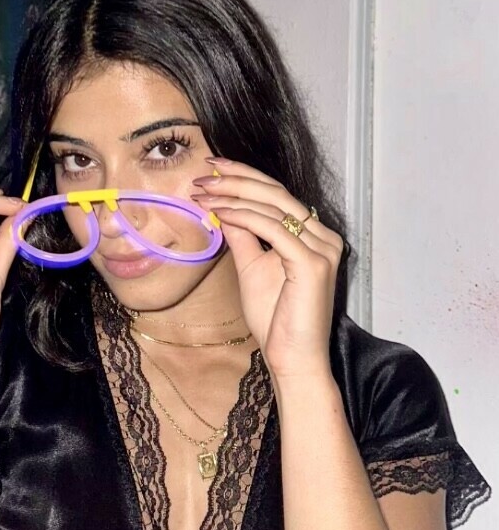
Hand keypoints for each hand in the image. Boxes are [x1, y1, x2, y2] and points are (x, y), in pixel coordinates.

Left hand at [191, 159, 343, 381]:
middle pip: (276, 194)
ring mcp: (322, 249)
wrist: (292, 360)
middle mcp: (325, 237)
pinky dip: (244, 216)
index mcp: (315, 236)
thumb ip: (243, 236)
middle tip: (204, 174)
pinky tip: (220, 212)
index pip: (278, 195)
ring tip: (203, 192)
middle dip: (236, 179)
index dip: (245, 177)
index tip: (213, 169)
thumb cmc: (276, 320)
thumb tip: (223, 208)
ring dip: (233, 196)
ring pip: (273, 207)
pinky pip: (273, 229)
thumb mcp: (252, 268)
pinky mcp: (313, 263)